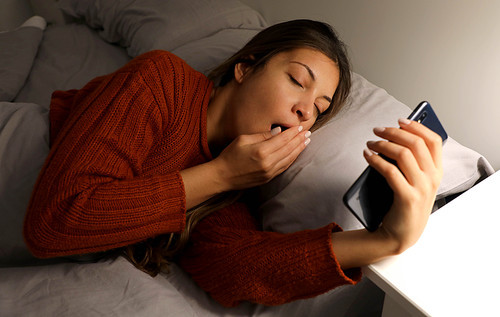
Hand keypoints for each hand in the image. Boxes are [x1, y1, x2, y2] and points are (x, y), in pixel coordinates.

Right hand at [212, 126, 310, 190]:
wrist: (222, 176)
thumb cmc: (230, 155)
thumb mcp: (243, 139)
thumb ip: (262, 135)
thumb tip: (279, 131)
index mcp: (261, 151)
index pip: (283, 139)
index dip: (293, 133)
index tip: (300, 127)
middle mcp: (268, 162)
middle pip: (289, 149)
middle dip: (299, 140)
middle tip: (308, 133)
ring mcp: (269, 172)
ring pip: (289, 159)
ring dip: (299, 150)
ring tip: (306, 142)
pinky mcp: (268, 178)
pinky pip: (284, 167)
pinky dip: (292, 159)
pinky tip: (296, 153)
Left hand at [364, 118, 442, 253]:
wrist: (400, 235)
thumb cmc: (403, 205)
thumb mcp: (415, 182)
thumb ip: (412, 163)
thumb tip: (394, 137)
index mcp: (437, 172)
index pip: (434, 141)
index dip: (417, 127)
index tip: (400, 120)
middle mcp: (433, 179)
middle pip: (416, 143)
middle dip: (394, 132)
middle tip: (377, 130)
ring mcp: (422, 189)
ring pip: (403, 154)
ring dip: (382, 144)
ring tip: (370, 143)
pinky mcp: (407, 198)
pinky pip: (390, 171)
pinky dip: (376, 160)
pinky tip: (367, 156)